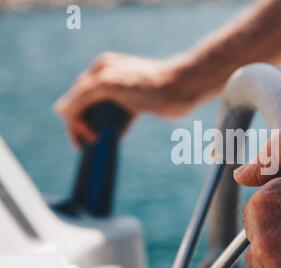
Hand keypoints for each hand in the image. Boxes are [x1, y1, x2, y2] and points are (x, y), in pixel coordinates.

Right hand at [54, 52, 192, 146]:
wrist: (183, 88)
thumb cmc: (149, 84)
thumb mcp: (111, 86)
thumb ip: (84, 96)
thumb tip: (60, 110)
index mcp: (100, 70)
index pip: (76, 99)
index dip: (76, 122)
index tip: (88, 140)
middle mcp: (109, 79)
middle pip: (87, 107)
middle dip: (85, 127)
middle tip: (90, 146)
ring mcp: (123, 92)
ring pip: (102, 114)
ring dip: (99, 129)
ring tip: (100, 144)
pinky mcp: (136, 104)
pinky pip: (118, 119)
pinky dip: (115, 129)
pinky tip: (116, 139)